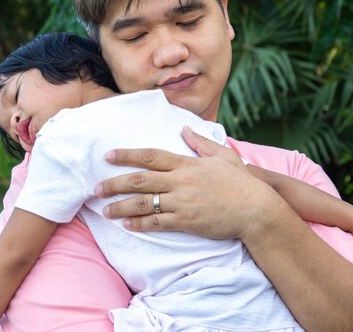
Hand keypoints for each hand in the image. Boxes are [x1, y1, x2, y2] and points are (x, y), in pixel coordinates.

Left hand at [96, 126, 282, 239]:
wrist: (256, 210)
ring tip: (104, 210)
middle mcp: (180, 181)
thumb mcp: (223, 155)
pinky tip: (126, 225)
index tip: (108, 156)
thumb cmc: (241, 182)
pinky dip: (139, 224)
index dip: (126, 155)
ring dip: (120, 207)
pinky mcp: (186, 221)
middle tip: (96, 188)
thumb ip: (200, 142)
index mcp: (186, 164)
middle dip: (114, 183)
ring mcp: (182, 202)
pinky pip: (157, 223)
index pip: (150, 156)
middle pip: (139, 180)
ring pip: (143, 203)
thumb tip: (183, 127)